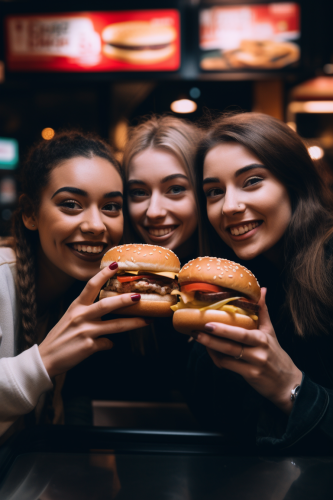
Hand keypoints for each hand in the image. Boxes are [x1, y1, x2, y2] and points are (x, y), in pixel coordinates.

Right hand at [38, 262, 147, 378]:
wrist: (46, 359)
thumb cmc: (60, 337)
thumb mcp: (70, 319)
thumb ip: (87, 313)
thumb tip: (106, 313)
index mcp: (76, 306)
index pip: (91, 286)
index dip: (104, 275)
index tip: (116, 265)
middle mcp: (81, 316)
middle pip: (107, 304)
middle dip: (124, 299)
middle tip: (139, 296)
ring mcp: (86, 332)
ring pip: (115, 326)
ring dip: (133, 323)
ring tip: (146, 320)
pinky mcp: (89, 346)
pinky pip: (107, 344)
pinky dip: (109, 344)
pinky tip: (107, 344)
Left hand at [193, 288, 301, 413]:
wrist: (287, 382)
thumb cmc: (275, 353)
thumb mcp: (270, 332)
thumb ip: (263, 311)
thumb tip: (262, 289)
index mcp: (262, 338)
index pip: (241, 331)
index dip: (224, 327)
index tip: (208, 320)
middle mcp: (259, 351)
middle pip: (232, 344)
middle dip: (212, 337)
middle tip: (197, 330)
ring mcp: (254, 364)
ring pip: (228, 355)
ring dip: (211, 347)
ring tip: (198, 338)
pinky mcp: (250, 376)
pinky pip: (229, 366)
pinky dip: (218, 359)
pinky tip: (211, 352)